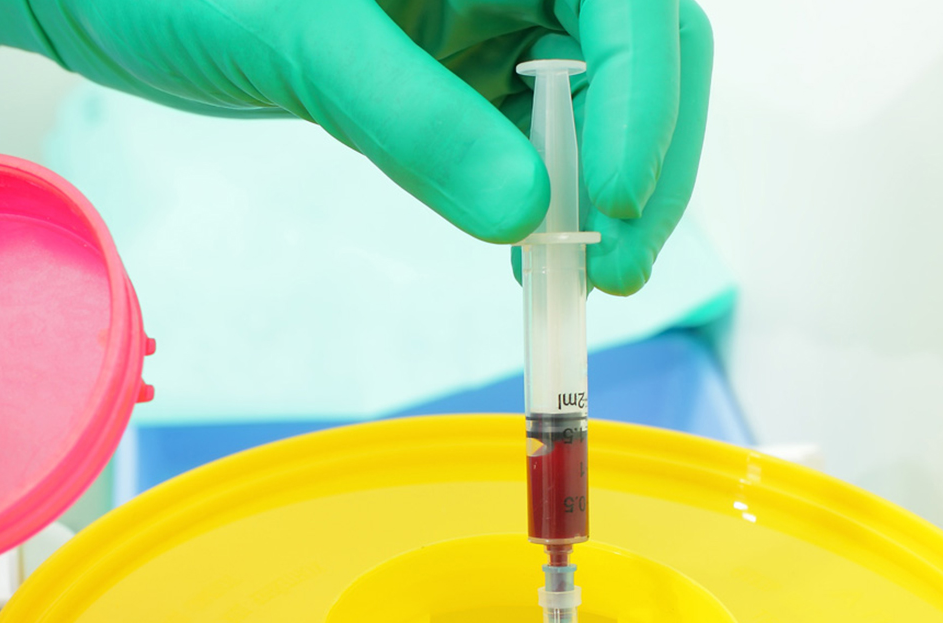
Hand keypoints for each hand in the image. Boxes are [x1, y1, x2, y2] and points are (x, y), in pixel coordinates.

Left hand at [0, 0, 711, 293]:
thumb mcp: (299, 38)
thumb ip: (412, 118)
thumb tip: (528, 216)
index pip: (629, 1)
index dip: (640, 103)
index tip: (607, 209)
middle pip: (640, 50)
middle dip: (642, 158)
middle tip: (615, 268)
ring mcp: (490, 10)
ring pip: (598, 100)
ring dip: (604, 188)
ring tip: (582, 275)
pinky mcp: (457, 66)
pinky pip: (533, 131)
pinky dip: (546, 193)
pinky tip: (531, 248)